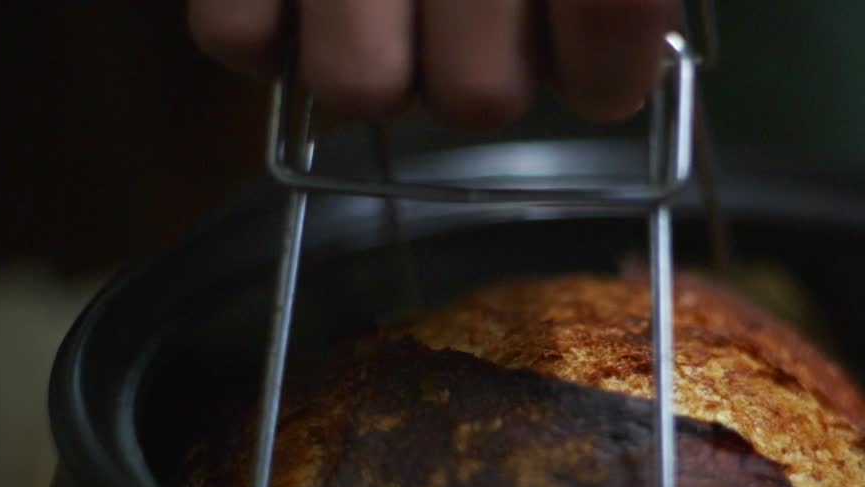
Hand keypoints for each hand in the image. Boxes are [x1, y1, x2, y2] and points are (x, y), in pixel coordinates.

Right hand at [188, 0, 676, 129]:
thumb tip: (629, 60)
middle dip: (477, 79)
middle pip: (479, 98)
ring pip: (358, 88)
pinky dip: (263, 32)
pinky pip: (234, 42)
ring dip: (375, 66)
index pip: (609, 31)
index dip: (604, 73)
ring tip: (381, 9)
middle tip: (470, 19)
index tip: (592, 66)